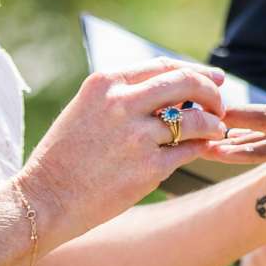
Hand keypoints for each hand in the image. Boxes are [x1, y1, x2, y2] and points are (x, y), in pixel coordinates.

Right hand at [21, 61, 225, 228]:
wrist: (45, 199)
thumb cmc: (65, 157)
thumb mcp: (86, 110)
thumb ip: (123, 96)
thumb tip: (171, 90)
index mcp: (106, 83)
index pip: (163, 66)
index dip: (195, 71)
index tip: (213, 78)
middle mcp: (122, 103)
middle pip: (186, 83)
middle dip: (211, 92)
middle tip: (220, 103)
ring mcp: (137, 136)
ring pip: (194, 119)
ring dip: (213, 123)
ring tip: (216, 129)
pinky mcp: (148, 167)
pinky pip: (188, 150)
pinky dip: (201, 147)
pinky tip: (203, 148)